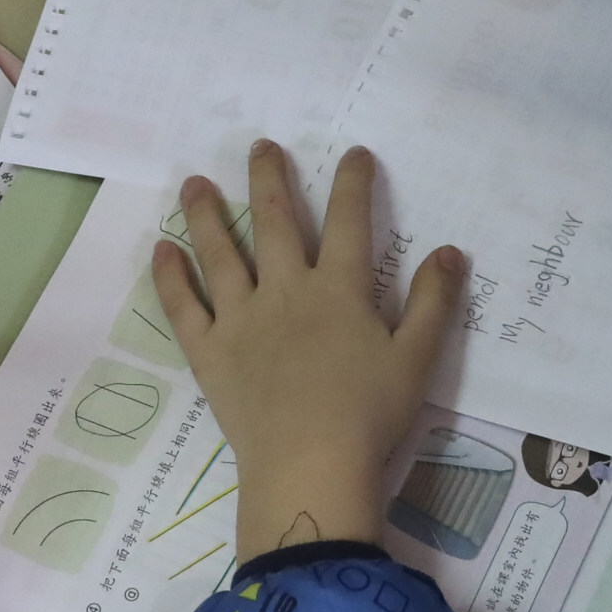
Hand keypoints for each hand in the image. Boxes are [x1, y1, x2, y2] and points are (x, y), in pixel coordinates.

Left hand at [152, 142, 465, 559]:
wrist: (309, 466)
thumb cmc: (369, 415)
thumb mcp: (416, 359)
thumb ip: (433, 302)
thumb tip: (450, 251)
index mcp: (340, 290)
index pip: (349, 221)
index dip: (352, 183)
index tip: (353, 154)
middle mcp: (286, 290)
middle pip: (276, 221)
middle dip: (269, 178)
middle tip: (262, 145)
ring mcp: (240, 318)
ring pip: (220, 252)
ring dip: (206, 213)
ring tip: (194, 181)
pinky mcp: (209, 351)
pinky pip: (184, 306)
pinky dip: (171, 276)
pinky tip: (162, 250)